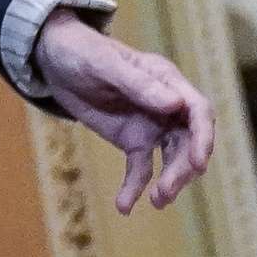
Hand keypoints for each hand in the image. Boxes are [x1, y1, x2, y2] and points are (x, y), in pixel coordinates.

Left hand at [33, 10, 215, 214]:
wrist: (54, 58)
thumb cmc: (81, 50)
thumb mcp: (103, 63)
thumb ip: (137, 84)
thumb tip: (176, 104)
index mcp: (166, 80)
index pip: (198, 112)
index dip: (203, 138)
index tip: (198, 162)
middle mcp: (166, 106)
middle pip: (189, 142)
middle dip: (183, 168)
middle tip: (167, 189)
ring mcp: (151, 126)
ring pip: (171, 159)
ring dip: (168, 181)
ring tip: (155, 201)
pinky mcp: (132, 140)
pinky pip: (140, 168)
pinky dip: (134, 187)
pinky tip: (124, 206)